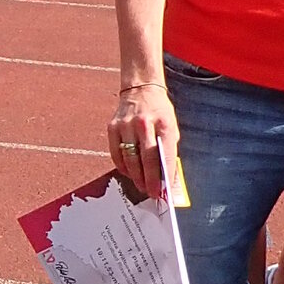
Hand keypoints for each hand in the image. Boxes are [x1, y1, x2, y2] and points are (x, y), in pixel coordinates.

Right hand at [109, 82, 176, 199]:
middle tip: (152, 194)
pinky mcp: (112, 127)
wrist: (141, 90)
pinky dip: (122, 165)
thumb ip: (168, 148)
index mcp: (163, 123)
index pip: (163, 155)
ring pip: (129, 158)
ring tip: (141, 186)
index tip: (163, 191)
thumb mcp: (171, 126)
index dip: (163, 176)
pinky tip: (129, 172)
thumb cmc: (159, 112)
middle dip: (148, 180)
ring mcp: (125, 125)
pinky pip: (116, 152)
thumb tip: (166, 175)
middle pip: (145, 159)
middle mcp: (143, 124)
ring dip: (135, 176)